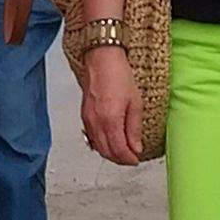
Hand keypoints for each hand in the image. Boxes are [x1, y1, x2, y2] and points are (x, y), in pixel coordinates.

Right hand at [78, 43, 150, 166]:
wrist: (101, 59)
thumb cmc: (118, 75)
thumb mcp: (135, 102)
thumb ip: (134, 128)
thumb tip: (136, 147)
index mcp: (110, 120)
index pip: (118, 150)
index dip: (128, 159)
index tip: (136, 160)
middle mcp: (96, 122)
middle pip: (106, 152)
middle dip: (119, 159)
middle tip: (131, 158)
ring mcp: (87, 120)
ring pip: (98, 146)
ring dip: (110, 153)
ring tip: (123, 152)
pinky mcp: (84, 115)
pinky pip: (91, 137)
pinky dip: (101, 144)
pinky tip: (109, 142)